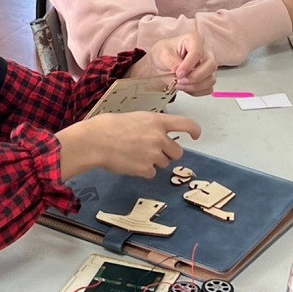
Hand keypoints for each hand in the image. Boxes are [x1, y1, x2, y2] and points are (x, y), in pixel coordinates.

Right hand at [57, 112, 200, 178]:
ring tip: (135, 155)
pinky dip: (144, 171)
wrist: (95, 141)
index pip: (186, 124)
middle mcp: (160, 138)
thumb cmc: (110, 126)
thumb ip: (151, 127)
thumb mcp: (135, 118)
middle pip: (178, 153)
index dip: (194, 130)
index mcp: (158, 121)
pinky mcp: (145, 169)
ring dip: (154, 162)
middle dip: (169, 154)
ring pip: (164, 164)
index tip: (196, 135)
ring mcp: (154, 155)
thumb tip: (159, 136)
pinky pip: (152, 173)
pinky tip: (131, 163)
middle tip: (154, 152)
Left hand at [140, 33, 217, 95]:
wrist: (164, 63)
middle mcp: (206, 52)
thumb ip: (171, 61)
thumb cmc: (166, 53)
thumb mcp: (162, 53)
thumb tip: (178, 70)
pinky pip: (208, 88)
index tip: (178, 73)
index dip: (188, 65)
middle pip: (211, 65)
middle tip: (180, 80)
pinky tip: (185, 87)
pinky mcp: (208, 78)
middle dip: (195, 77)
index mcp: (195, 40)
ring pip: (211, 79)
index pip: (197, 52)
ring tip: (179, 84)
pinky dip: (196, 91)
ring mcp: (209, 66)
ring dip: (194, 86)